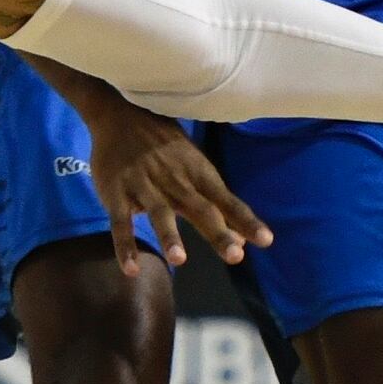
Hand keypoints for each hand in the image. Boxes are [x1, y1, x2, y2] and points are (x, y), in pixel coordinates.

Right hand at [69, 90, 271, 275]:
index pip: (227, 200)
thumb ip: (216, 205)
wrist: (121, 114)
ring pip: (159, 213)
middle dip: (217, 232)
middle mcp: (175, 180)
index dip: (246, 220)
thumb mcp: (194, 168)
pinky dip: (124, 245)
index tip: (266, 240)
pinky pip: (120, 222)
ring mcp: (144, 185)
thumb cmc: (164, 146)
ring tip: (179, 260)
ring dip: (170, 236)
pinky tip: (130, 269)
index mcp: (197, 173)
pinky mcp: (116, 193)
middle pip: (199, 208)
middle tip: (234, 256)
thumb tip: (242, 240)